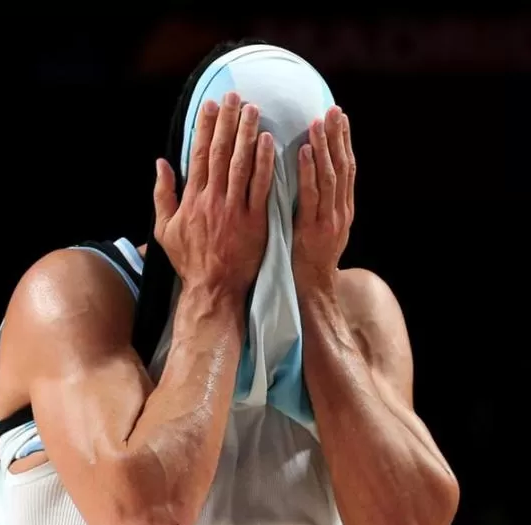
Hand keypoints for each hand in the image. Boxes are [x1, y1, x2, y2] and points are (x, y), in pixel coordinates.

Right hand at [153, 91, 274, 296]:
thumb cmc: (189, 260)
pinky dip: (264, 163)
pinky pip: (261, 186)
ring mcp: (235, 210)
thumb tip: (160, 163)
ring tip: (254, 109)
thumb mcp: (164, 229)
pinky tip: (269, 141)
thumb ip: (162, 194)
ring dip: (248, 134)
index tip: (210, 105)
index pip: (199, 155)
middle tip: (235, 95)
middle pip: (222, 153)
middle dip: (228, 121)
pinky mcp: (255, 221)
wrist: (213, 289)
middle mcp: (212, 200)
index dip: (205, 127)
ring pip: (242, 164)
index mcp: (191, 200)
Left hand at [293, 106, 355, 288]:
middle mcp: (341, 211)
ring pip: (330, 176)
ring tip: (318, 122)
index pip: (347, 168)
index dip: (344, 141)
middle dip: (338, 136)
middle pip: (343, 166)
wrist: (310, 291)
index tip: (339, 116)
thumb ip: (319, 205)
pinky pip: (312, 195)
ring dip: (324, 147)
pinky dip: (308, 172)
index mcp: (343, 209)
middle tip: (332, 109)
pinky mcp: (313, 229)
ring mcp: (329, 220)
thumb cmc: (307, 261)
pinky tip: (303, 152)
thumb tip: (312, 180)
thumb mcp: (319, 230)